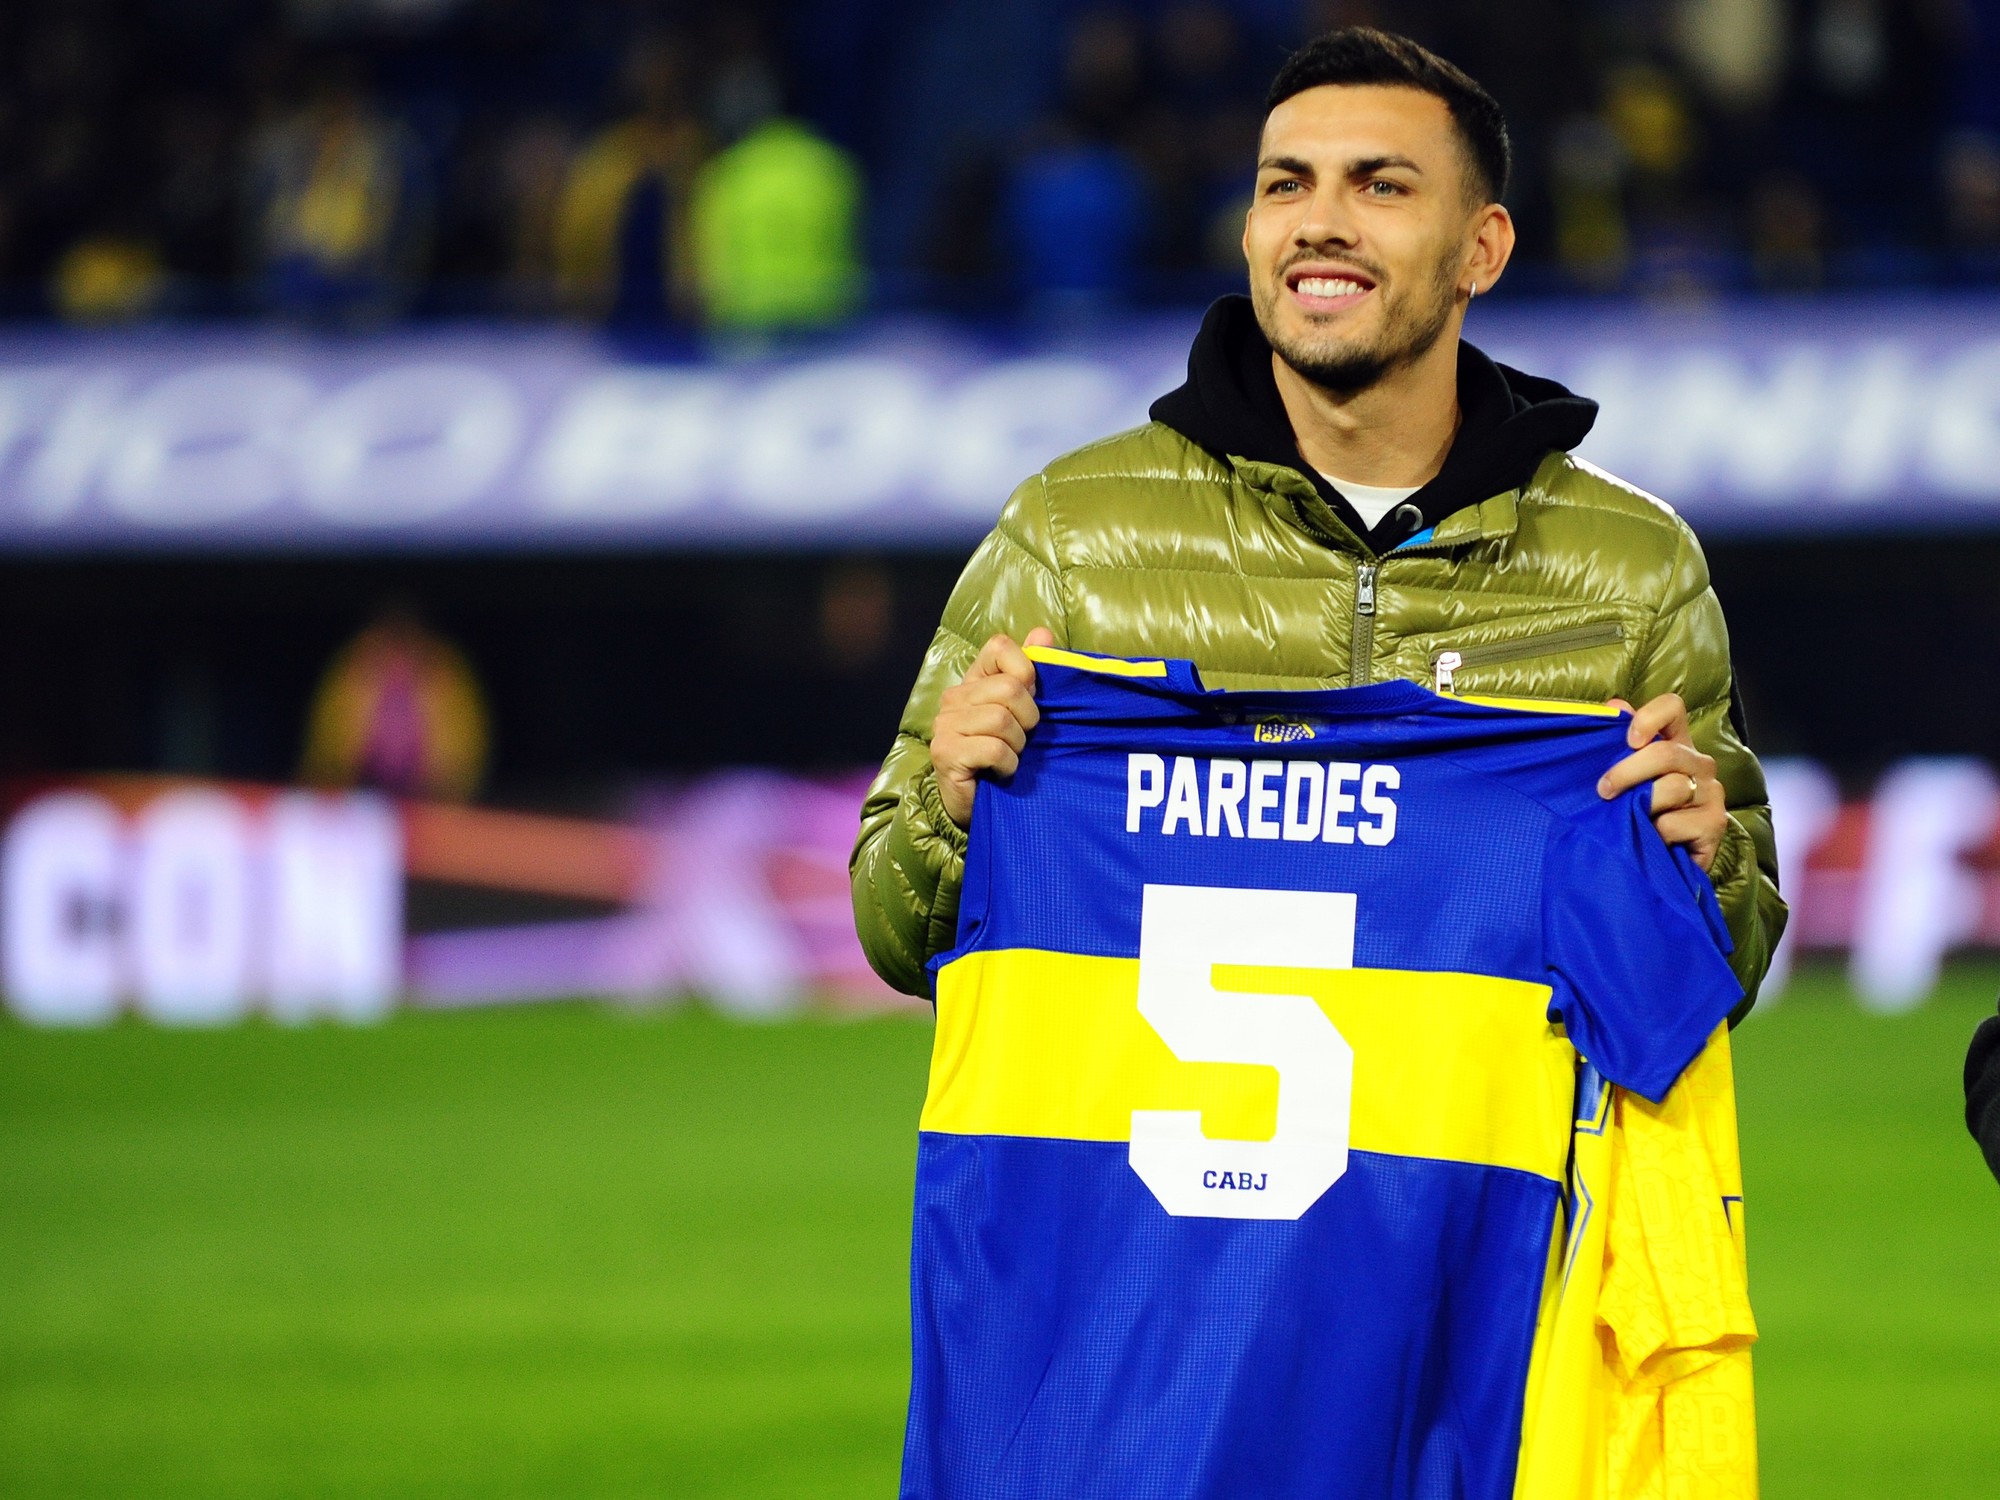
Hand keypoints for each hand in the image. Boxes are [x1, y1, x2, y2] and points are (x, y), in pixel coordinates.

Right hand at [931, 627, 1057, 828]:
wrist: (977, 805)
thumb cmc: (1003, 756)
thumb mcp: (1023, 713)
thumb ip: (1031, 673)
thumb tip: (1043, 634)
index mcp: (974, 681)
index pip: (999, 646)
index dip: (1026, 671)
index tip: (1030, 699)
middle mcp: (954, 697)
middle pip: (1008, 688)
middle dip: (1028, 719)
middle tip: (1022, 740)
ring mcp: (945, 724)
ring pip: (1002, 720)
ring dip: (1017, 745)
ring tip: (1010, 756)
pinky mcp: (945, 752)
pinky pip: (993, 748)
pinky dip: (1008, 764)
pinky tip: (1001, 772)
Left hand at [1597, 692, 1727, 870]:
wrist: (1663, 859)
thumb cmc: (1638, 811)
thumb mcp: (1624, 779)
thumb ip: (1616, 744)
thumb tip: (1614, 706)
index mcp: (1676, 743)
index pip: (1672, 708)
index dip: (1649, 717)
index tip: (1629, 740)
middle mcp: (1699, 763)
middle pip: (1666, 753)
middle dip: (1626, 772)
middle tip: (1603, 791)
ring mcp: (1712, 793)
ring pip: (1672, 788)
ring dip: (1640, 808)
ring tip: (1630, 821)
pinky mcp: (1714, 824)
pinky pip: (1674, 824)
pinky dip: (1654, 834)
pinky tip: (1653, 840)